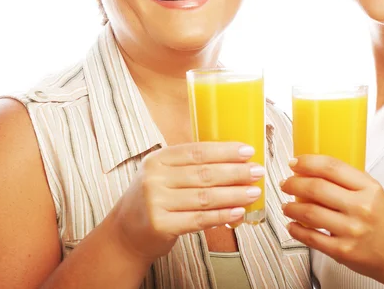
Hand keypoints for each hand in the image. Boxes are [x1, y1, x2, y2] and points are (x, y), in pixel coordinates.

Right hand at [110, 142, 263, 262]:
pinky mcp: (161, 225)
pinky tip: (238, 212)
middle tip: (257, 171)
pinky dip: (222, 215)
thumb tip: (234, 160)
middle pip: (204, 173)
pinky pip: (199, 219)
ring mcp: (156, 202)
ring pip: (205, 197)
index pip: (197, 151)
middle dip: (236, 172)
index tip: (248, 151)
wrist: (125, 233)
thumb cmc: (155, 198)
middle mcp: (154, 178)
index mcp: (158, 159)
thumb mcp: (163, 174)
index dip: (225, 150)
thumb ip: (190, 165)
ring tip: (254, 192)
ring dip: (234, 194)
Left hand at [281, 155, 383, 286]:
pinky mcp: (343, 251)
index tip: (295, 162)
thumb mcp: (376, 194)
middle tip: (286, 183)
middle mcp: (361, 207)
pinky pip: (312, 237)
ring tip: (286, 205)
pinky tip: (292, 225)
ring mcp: (351, 230)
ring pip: (310, 212)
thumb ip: (350, 182)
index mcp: (369, 188)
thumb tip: (315, 172)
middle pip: (316, 188)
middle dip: (294, 183)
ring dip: (291, 207)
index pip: (332, 167)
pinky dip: (297, 230)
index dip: (308, 162)